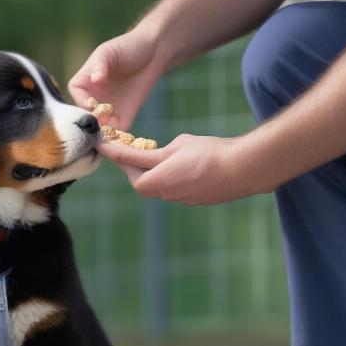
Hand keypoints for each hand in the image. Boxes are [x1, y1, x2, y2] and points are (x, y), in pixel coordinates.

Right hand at [68, 25, 165, 130]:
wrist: (153, 53)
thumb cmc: (128, 47)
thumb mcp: (110, 51)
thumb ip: (100, 64)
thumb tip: (95, 79)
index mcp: (83, 83)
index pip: (76, 97)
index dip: (82, 103)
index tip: (92, 106)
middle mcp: (92, 100)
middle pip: (86, 117)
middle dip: (93, 123)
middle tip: (102, 127)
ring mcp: (107, 112)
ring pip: (100, 129)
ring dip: (105, 136)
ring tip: (112, 137)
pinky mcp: (122, 119)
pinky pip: (117, 134)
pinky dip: (118, 140)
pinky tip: (123, 140)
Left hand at [100, 134, 272, 204]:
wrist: (243, 169)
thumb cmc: (211, 152)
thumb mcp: (179, 145)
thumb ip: (159, 152)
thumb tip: (156, 156)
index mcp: (158, 177)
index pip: (128, 163)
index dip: (114, 153)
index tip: (103, 145)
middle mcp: (165, 193)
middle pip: (140, 183)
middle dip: (133, 168)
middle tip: (130, 152)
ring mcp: (180, 199)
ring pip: (157, 188)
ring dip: (152, 175)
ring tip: (155, 159)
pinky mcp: (193, 200)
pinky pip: (173, 191)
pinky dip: (170, 180)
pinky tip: (181, 169)